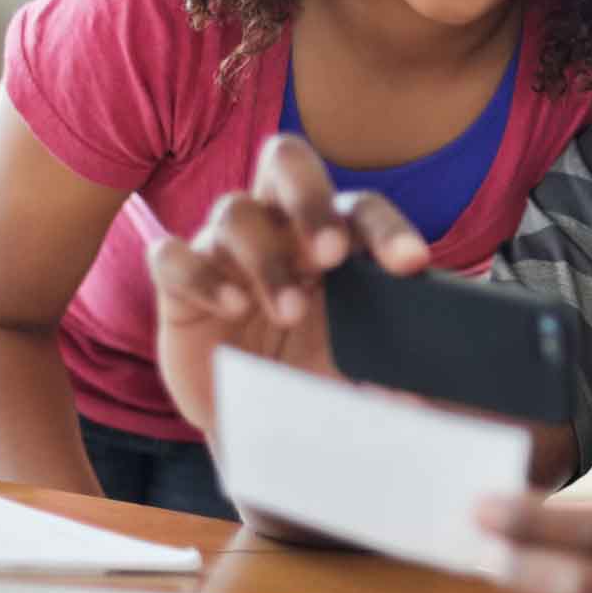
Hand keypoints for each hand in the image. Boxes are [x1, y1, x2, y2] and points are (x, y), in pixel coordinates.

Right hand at [148, 134, 431, 431]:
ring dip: (265, 258)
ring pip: (234, 212)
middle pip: (287, 164)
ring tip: (288, 313)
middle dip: (310, 200)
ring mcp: (225, 253)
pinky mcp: (177, 287)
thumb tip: (419, 402)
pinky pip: (172, 257)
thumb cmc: (315, 384)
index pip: (362, 211)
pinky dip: (200, 275)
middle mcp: (278, 229)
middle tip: (332, 253)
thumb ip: (392, 383)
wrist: (255, 428)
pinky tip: (231, 307)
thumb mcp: (359, 382)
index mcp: (334, 239)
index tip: (410, 264)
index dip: (387, 230)